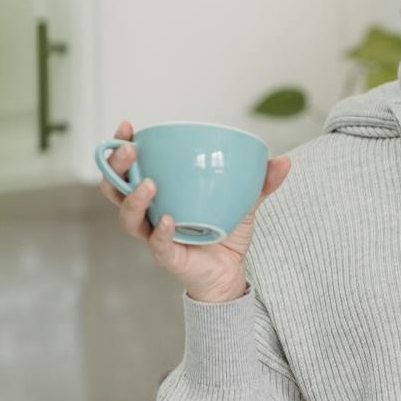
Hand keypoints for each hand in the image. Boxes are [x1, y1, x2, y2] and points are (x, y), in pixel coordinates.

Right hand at [99, 120, 291, 302]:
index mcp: (161, 192)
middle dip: (117, 167)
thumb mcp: (246, 202)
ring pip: (128, 217)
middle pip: (116, 188)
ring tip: (149, 183)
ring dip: (133, 198)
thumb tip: (283, 160)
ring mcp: (154, 235)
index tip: (127, 126)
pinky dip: (159, 231)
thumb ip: (261, 181)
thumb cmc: (227, 233)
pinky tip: (167, 219)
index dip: (122, 146)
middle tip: (130, 150)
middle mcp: (149, 213)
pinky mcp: (167, 256)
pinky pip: (156, 243)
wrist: (231, 273)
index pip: (131, 167)